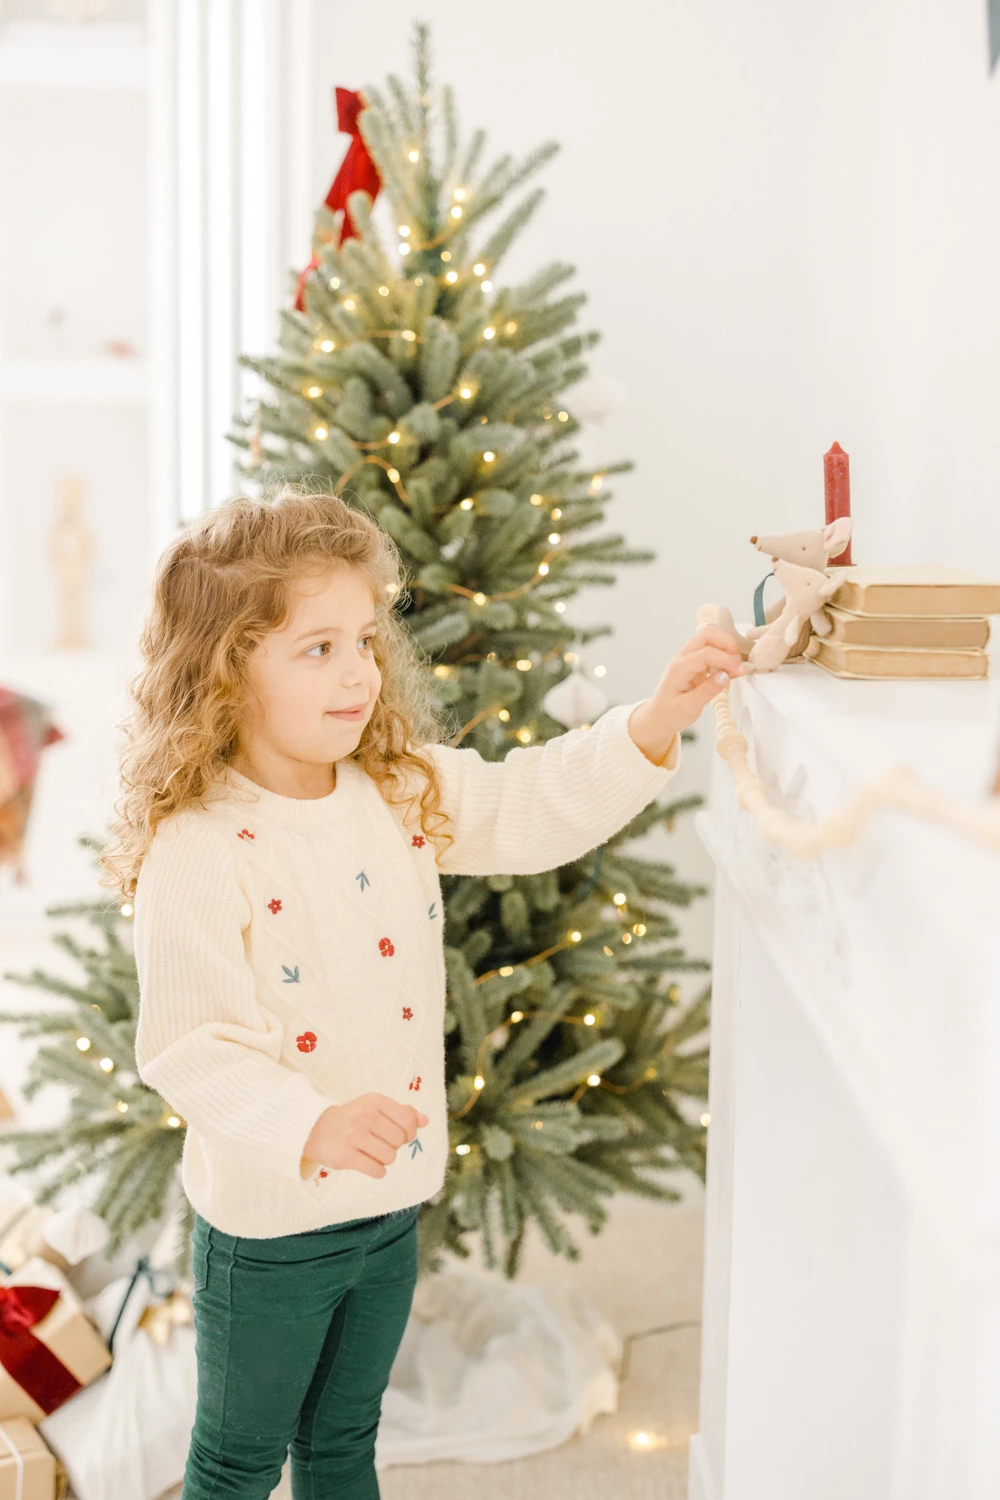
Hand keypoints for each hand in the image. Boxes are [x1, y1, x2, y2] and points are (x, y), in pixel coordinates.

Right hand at [304, 1094, 428, 1178]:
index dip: (410, 1132)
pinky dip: (377, 1171)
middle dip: (395, 1146)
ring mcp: (353, 1136)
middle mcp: (364, 1116)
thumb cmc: (353, 1119)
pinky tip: (368, 1163)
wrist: (315, 1129)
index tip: (400, 1135)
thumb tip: (425, 1121)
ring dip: (385, 1160)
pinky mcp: (345, 1156)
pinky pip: (376, 1170)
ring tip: (373, 1153)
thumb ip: (402, 1112)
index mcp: (374, 1101)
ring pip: (389, 1157)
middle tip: (380, 1143)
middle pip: (399, 1140)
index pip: (408, 1120)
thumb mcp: (375, 1108)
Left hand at [628, 625, 746, 764]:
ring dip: (726, 647)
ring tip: (734, 667)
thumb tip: (724, 676)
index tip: (740, 671)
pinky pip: (711, 647)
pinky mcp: (694, 661)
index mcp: (679, 668)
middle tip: (738, 663)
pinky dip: (723, 653)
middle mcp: (682, 658)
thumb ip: (707, 691)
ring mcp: (688, 657)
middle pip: (708, 634)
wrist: (659, 717)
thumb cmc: (670, 713)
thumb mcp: (689, 708)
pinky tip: (728, 669)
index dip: (727, 660)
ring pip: (710, 637)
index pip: (707, 653)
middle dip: (728, 644)